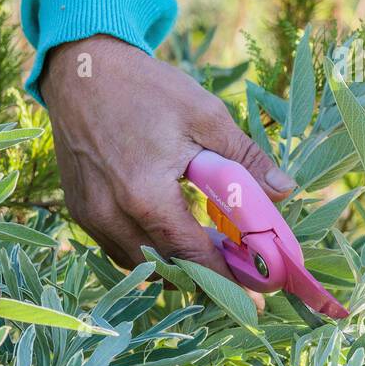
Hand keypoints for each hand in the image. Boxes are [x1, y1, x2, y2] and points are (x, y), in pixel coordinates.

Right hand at [41, 35, 294, 292]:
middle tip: (242, 273)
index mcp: (144, 194)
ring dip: (177, 264)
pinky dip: (150, 250)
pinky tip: (175, 233)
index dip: (228, 279)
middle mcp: (111, 215)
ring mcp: (91, 216)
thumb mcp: (205, 116)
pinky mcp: (80, 211)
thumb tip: (284, 192)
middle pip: (167, 268)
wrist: (82, 70)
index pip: (192, 255)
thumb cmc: (147, 89)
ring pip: (141, 263)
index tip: (259, 295)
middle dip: (207, 276)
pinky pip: (120, 248)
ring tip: (214, 252)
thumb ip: (244, 159)